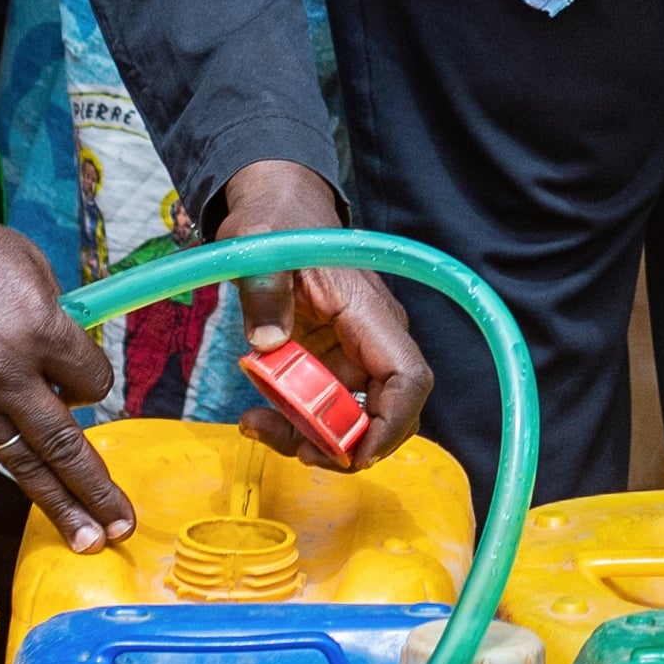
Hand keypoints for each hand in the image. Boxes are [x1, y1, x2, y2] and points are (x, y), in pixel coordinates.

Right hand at [0, 163, 128, 555]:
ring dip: (55, 506)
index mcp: (43, 329)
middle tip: (122, 527)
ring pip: (21, 464)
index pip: (91, 380)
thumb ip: (51, 313)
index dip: (90, 382)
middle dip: (97, 488)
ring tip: (84, 543)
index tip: (77, 381)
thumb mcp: (26, 262)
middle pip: (65, 441)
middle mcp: (10, 373)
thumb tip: (61, 349)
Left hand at [209, 158, 435, 465]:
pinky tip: (256, 414)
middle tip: (294, 453)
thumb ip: (265, 291)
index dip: (391, 423)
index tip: (353, 454)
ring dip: (308, 437)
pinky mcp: (327, 362)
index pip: (407, 376)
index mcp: (367, 311)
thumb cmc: (276, 222)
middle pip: (382, 411)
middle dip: (342, 444)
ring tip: (256, 425)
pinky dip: (293, 421)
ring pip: (347, 419)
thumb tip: (267, 344)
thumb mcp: (260, 249)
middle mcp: (370, 338)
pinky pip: (321, 408)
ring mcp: (350, 353)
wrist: (274, 209)